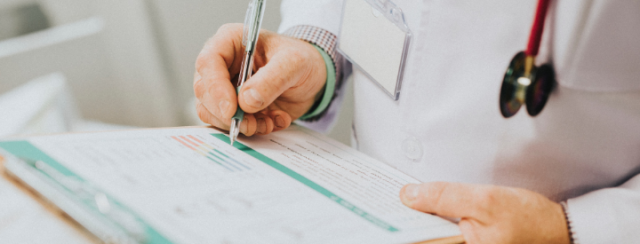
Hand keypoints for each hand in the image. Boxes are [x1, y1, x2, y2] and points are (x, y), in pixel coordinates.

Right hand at [194, 23, 326, 135]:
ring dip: (240, 124)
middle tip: (251, 124)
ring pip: (212, 112)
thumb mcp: (294, 63)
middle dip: (227, 113)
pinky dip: (251, 129)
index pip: (208, 62)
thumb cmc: (302, 60)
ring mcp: (225, 88)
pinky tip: (272, 121)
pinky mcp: (234, 108)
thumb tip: (245, 101)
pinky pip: (229, 124)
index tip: (231, 109)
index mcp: (230, 41)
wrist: (313, 78)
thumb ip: (271, 80)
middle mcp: (222, 65)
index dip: (215, 88)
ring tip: (268, 121)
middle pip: (204, 91)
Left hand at [400, 182, 570, 243]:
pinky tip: (424, 210)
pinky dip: (432, 223)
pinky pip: (443, 236)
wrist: (559, 228)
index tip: (385, 209)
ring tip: (407, 202)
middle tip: (395, 201)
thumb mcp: (485, 200)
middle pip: (425, 238)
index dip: (401, 224)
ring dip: (419, 221)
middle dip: (409, 220)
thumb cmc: (531, 219)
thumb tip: (410, 195)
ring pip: (432, 237)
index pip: (421, 240)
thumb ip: (445, 197)